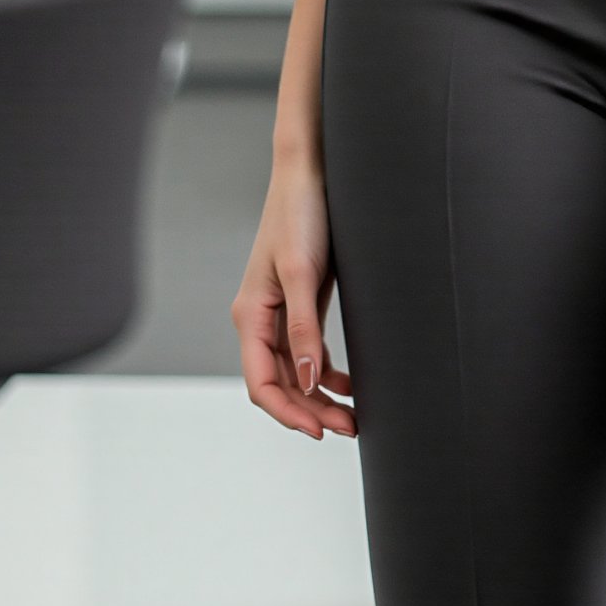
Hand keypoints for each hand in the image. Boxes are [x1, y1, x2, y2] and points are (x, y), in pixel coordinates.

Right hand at [232, 159, 356, 440]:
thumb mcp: (302, 273)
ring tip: (353, 416)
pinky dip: (326, 373)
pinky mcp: (301, 303)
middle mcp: (261, 319)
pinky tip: (349, 384)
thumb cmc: (300, 215)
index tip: (320, 431)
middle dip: (311, 411)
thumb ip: (304, 329)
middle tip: (350, 428)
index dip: (289, 413)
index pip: (262, 383)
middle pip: (280, 384)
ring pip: (296, 372)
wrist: (310, 175)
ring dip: (320, 397)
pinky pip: (307, 352)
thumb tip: (309, 380)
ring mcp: (281, 313)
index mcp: (251, 315)